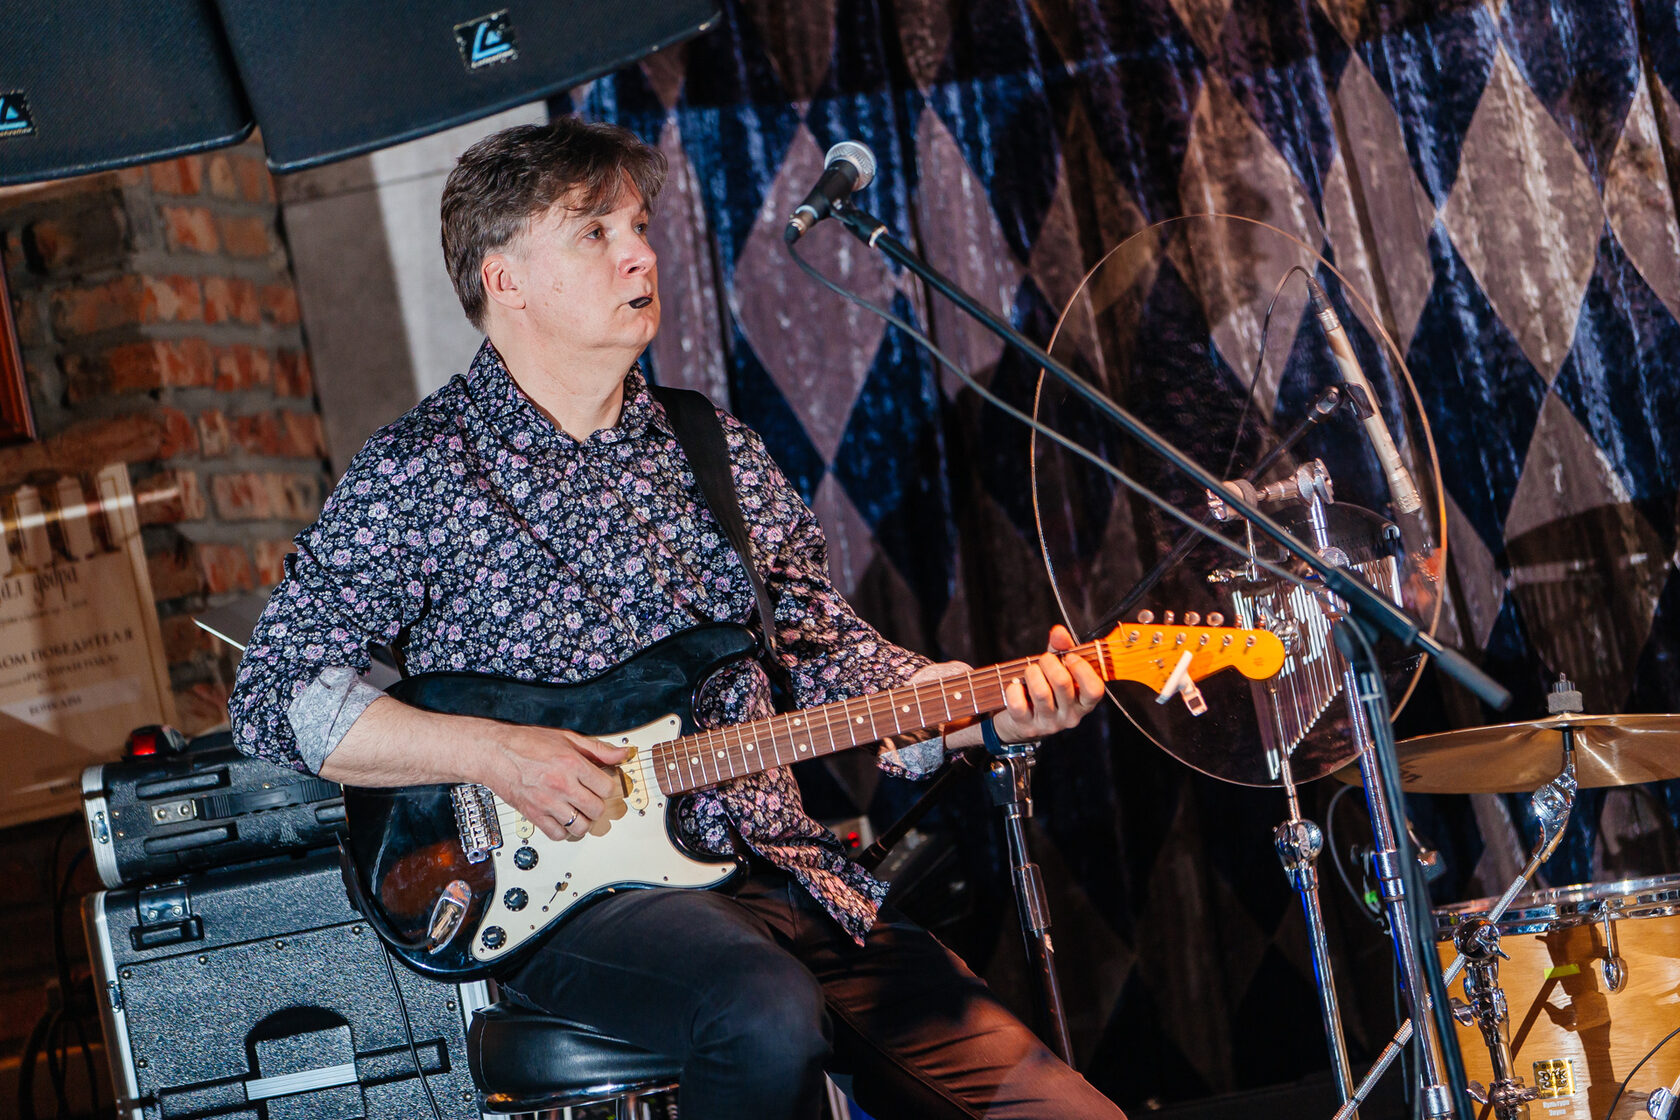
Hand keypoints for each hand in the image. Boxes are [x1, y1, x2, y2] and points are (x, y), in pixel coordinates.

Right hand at [489, 725, 630, 841]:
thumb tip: (622, 754)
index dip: (607, 786)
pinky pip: (557, 834)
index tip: (602, 785)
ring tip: (579, 810)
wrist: (494, 753)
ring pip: (580, 826)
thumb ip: (597, 749)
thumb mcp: (566, 738)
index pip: (606, 787)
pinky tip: (562, 819)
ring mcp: (547, 803)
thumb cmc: (526, 743)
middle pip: (596, 809)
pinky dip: (563, 831)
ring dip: (583, 820)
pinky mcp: (533, 815)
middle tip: (591, 798)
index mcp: (572, 764)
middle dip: (598, 804)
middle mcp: (561, 785)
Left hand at [990, 625, 1105, 742]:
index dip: (1082, 668)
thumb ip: (1061, 648)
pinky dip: (1013, 689)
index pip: (1094, 689)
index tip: (1069, 657)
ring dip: (1032, 673)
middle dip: (1049, 663)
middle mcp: (1070, 716)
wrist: (1023, 719)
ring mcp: (1049, 724)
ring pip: (1041, 692)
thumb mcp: (1058, 667)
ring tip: (1030, 671)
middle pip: (1063, 683)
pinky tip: (1016, 685)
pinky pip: (1018, 704)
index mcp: (1084, 702)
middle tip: (1044, 660)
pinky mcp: (1026, 726)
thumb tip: (1058, 632)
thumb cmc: (1046, 687)